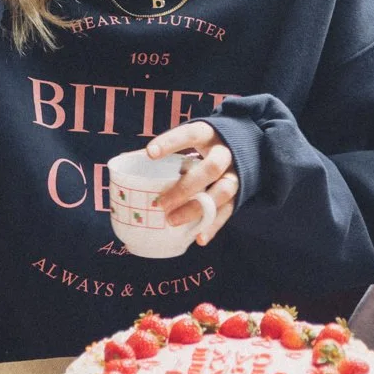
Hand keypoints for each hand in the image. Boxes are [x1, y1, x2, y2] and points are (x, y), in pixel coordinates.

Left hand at [147, 123, 237, 245]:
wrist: (247, 148)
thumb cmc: (205, 147)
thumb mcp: (192, 141)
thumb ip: (169, 152)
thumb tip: (127, 164)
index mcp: (208, 135)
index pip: (190, 134)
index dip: (171, 142)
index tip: (149, 153)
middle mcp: (225, 154)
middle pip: (211, 168)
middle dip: (186, 187)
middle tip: (161, 203)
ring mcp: (235, 174)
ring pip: (222, 191)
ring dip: (197, 208)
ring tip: (172, 221)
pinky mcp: (239, 194)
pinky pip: (228, 211)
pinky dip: (213, 226)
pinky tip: (198, 238)